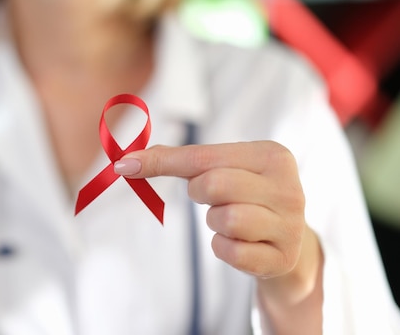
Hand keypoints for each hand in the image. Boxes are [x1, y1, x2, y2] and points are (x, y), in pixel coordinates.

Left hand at [114, 141, 322, 324]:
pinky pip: (230, 252)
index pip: (204, 156)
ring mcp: (289, 225)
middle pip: (213, 185)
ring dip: (215, 222)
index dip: (161, 162)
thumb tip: (128, 161)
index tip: (125, 166)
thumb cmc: (246, 195)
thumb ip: (180, 160)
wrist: (288, 241)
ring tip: (230, 219)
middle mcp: (288, 188)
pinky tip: (239, 243)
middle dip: (200, 193)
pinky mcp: (281, 258)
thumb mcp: (224, 169)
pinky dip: (223, 248)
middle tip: (212, 198)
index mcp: (272, 155)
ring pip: (226, 219)